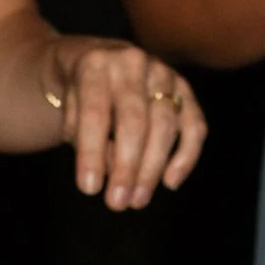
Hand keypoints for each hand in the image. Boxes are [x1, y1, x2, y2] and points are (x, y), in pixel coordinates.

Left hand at [48, 37, 205, 209]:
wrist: (98, 61)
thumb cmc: (80, 97)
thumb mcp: (70, 113)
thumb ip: (86, 137)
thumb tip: (114, 167)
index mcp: (96, 64)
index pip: (95, 113)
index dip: (92, 153)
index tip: (89, 189)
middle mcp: (132, 62)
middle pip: (134, 121)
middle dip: (126, 167)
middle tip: (117, 203)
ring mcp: (162, 73)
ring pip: (165, 125)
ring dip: (152, 169)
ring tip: (137, 200)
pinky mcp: (184, 89)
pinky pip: (195, 125)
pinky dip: (186, 156)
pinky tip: (170, 182)